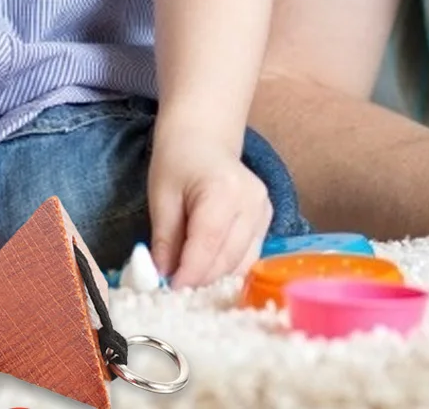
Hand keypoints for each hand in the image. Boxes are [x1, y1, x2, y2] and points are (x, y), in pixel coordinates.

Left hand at [148, 129, 272, 288]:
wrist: (204, 137)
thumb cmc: (178, 161)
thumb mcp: (161, 197)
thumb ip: (164, 240)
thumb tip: (162, 279)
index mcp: (223, 190)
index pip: (208, 245)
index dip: (189, 274)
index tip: (169, 292)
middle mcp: (251, 201)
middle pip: (227, 258)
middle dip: (200, 280)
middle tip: (174, 289)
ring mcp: (263, 209)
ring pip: (241, 263)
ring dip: (214, 278)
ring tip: (189, 280)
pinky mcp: (267, 217)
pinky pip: (249, 255)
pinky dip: (228, 268)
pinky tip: (209, 268)